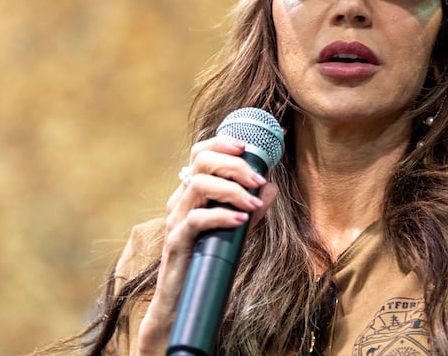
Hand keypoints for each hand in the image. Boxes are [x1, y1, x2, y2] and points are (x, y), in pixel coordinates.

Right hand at [135, 136, 277, 354]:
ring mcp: (175, 221)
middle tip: (258, 179)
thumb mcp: (236, 232)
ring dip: (232, 189)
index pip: (200, 154)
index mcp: (191, 194)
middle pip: (201, 162)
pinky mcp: (176, 242)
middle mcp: (180, 201)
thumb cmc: (210, 263)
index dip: (222, 144)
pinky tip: (241, 220)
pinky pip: (196, 219)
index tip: (246, 147)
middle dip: (234, 165)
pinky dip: (222, 215)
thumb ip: (251, 209)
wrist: (184, 303)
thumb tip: (271, 187)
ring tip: (253, 202)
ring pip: (199, 186)